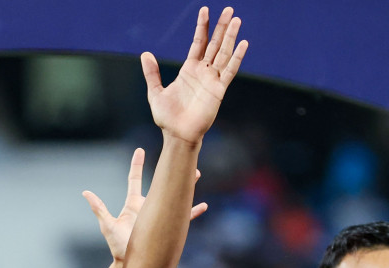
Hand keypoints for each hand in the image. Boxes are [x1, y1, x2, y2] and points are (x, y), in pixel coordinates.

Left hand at [84, 148, 208, 261]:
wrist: (132, 264)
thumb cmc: (118, 246)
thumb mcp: (108, 225)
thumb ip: (99, 208)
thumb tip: (85, 192)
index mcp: (133, 204)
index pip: (135, 180)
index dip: (137, 165)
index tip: (140, 150)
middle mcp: (147, 207)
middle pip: (160, 184)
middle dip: (168, 171)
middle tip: (177, 158)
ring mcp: (159, 217)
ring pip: (174, 197)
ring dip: (184, 186)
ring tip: (196, 174)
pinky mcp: (167, 228)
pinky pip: (183, 218)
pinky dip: (192, 212)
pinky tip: (203, 206)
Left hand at [141, 6, 248, 144]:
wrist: (177, 135)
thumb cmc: (167, 117)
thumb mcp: (155, 92)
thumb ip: (152, 73)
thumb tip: (145, 54)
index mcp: (189, 69)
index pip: (198, 42)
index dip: (202, 27)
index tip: (205, 10)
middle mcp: (203, 72)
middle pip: (214, 44)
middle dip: (221, 27)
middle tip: (228, 9)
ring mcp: (212, 80)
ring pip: (224, 53)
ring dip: (230, 37)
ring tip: (236, 20)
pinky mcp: (219, 90)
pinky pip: (230, 71)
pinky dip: (237, 57)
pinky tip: (243, 44)